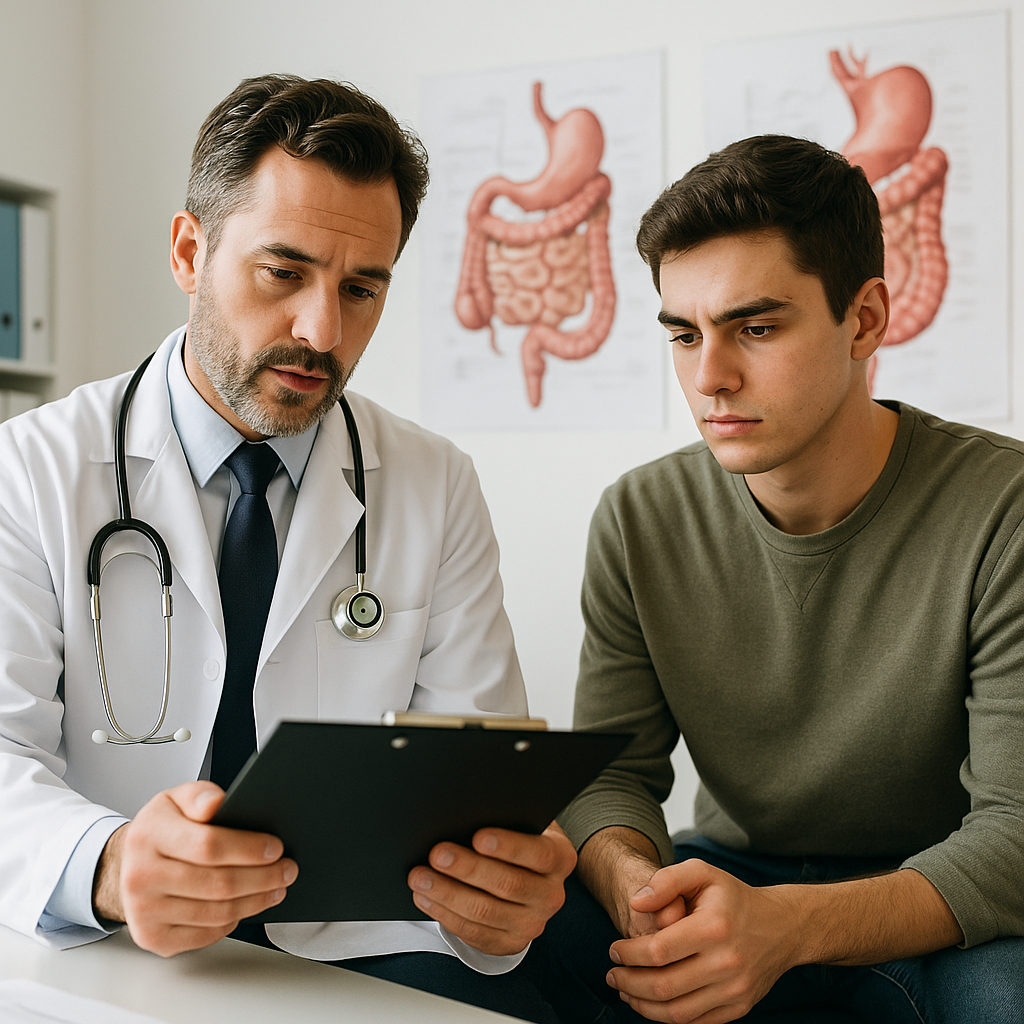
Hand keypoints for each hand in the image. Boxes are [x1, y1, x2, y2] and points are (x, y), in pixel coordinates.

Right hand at [93, 781, 298, 956]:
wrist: (125, 867)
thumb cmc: (159, 831)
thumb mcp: (175, 800)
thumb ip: (200, 796)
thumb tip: (217, 803)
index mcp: (148, 836)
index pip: (208, 845)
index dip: (248, 848)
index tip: (275, 848)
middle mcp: (141, 877)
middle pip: (218, 884)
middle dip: (263, 877)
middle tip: (287, 869)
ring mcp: (144, 912)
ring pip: (217, 912)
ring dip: (256, 901)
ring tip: (276, 887)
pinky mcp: (154, 938)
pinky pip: (207, 933)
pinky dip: (234, 920)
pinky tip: (247, 904)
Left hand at [407, 821, 576, 955]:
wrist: (530, 878)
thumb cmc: (519, 840)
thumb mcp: (524, 825)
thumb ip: (508, 820)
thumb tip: (471, 813)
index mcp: (560, 859)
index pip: (538, 854)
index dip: (509, 846)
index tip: (478, 836)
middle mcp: (551, 895)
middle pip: (508, 884)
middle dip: (467, 868)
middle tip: (437, 854)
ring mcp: (532, 924)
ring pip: (485, 912)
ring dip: (447, 893)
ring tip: (421, 877)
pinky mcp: (509, 943)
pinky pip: (474, 933)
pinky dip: (445, 914)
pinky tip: (426, 898)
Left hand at [606, 859, 794, 1023]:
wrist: (782, 926)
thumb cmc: (733, 897)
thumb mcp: (702, 873)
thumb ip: (666, 880)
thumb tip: (635, 903)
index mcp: (713, 927)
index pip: (658, 950)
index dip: (628, 954)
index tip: (614, 950)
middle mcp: (726, 963)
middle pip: (663, 986)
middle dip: (628, 983)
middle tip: (613, 975)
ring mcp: (735, 990)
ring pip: (677, 1012)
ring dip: (643, 1006)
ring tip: (626, 992)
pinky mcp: (739, 1007)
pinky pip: (696, 1021)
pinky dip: (668, 1016)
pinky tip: (652, 1002)